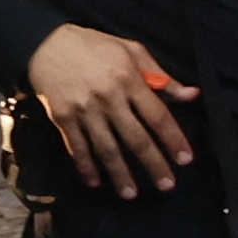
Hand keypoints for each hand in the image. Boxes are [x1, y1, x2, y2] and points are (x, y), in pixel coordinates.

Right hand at [24, 23, 197, 197]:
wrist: (45, 43)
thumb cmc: (94, 46)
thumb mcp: (132, 51)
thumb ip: (161, 75)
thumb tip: (191, 95)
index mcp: (129, 80)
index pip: (157, 116)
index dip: (172, 139)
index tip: (185, 159)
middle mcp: (108, 98)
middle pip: (135, 137)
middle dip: (152, 163)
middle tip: (166, 185)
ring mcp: (84, 110)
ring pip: (106, 147)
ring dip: (120, 173)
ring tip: (131, 193)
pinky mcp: (62, 117)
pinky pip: (76, 146)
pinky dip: (85, 165)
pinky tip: (95, 182)